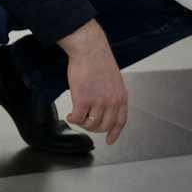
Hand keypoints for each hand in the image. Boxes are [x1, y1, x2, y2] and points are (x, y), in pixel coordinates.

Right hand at [58, 20, 128, 142]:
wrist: (90, 50)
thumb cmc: (99, 61)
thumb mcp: (114, 80)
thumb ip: (112, 95)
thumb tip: (104, 108)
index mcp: (121, 96)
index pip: (120, 121)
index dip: (115, 133)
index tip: (110, 140)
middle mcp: (112, 102)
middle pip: (104, 126)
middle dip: (93, 128)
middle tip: (85, 122)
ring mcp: (98, 102)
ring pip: (90, 124)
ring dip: (82, 123)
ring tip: (77, 116)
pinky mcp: (83, 100)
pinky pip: (77, 118)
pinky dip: (72, 119)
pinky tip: (70, 115)